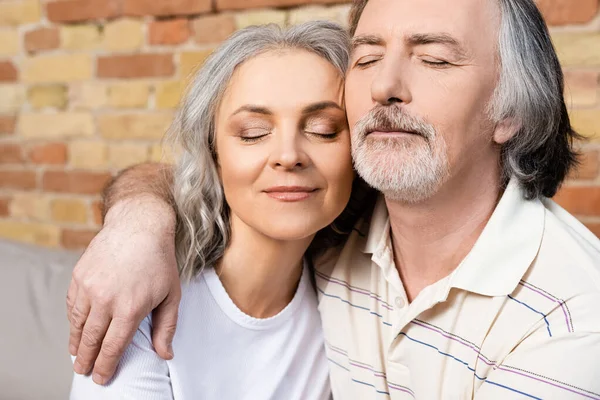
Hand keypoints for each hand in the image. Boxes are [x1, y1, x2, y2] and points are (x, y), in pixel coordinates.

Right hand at [66, 196, 179, 384]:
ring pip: (78, 324)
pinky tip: (77, 327)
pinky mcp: (79, 276)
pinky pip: (72, 305)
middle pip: (91, 340)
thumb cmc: (159, 261)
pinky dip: (74, 320)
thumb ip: (167, 327)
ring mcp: (90, 287)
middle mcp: (106, 300)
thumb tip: (166, 354)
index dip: (106, 366)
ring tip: (77, 354)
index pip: (113, 347)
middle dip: (86, 360)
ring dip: (76, 342)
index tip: (102, 378)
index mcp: (130, 308)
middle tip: (83, 371)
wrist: (139, 226)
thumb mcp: (171, 294)